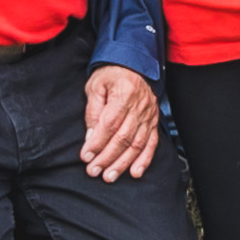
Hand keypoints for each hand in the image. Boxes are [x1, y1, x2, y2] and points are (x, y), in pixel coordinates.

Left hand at [83, 66, 165, 181]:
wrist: (133, 63)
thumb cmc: (111, 74)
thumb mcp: (95, 86)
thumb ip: (93, 112)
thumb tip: (91, 138)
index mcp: (124, 94)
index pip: (110, 124)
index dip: (97, 143)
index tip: (86, 156)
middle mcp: (140, 106)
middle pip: (123, 137)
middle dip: (107, 158)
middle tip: (94, 171)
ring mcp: (149, 115)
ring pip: (137, 144)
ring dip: (123, 163)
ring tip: (109, 176)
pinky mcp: (153, 121)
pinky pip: (151, 143)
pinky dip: (144, 160)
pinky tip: (135, 172)